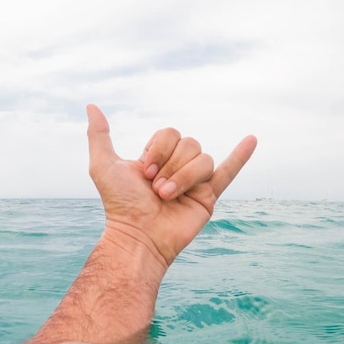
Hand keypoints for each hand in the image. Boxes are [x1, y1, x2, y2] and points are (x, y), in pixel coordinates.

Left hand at [87, 104, 256, 265]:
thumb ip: (99, 135)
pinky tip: (251, 139)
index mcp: (158, 158)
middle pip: (189, 144)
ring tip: (168, 197)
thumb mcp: (103, 165)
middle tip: (155, 188)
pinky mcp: (209, 197)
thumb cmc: (120, 204)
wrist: (138, 236)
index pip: (170, 134)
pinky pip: (228, 172)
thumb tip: (92, 107)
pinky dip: (241, 156)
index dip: (159, 149)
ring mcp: (194, 182)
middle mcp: (177, 167)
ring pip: (204, 159)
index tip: (144, 172)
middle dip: (171, 164)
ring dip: (184, 177)